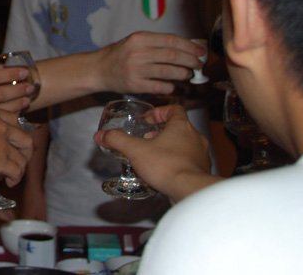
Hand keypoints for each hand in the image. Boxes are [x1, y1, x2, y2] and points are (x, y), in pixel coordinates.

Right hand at [0, 106, 32, 185]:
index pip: (15, 120)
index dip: (18, 133)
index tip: (15, 142)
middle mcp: (1, 125)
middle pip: (25, 139)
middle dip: (26, 152)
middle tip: (21, 159)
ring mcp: (3, 143)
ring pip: (22, 158)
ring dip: (21, 168)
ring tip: (14, 176)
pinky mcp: (1, 160)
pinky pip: (16, 171)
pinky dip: (16, 178)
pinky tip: (10, 182)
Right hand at [93, 104, 218, 203]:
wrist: (189, 191)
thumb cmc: (165, 166)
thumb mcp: (135, 150)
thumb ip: (117, 140)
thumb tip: (101, 135)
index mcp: (182, 127)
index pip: (175, 109)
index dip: (160, 111)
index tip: (148, 120)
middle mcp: (195, 138)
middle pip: (179, 128)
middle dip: (161, 132)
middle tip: (147, 140)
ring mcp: (201, 156)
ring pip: (185, 145)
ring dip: (169, 147)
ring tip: (153, 157)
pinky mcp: (201, 172)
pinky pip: (188, 162)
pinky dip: (176, 163)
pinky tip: (163, 172)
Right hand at [96, 32, 203, 95]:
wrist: (99, 69)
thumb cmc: (120, 55)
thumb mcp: (135, 42)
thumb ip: (156, 43)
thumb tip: (186, 48)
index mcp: (139, 38)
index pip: (171, 40)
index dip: (189, 46)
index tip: (200, 52)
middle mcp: (137, 52)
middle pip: (173, 56)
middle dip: (190, 61)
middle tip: (198, 65)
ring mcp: (136, 69)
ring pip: (168, 71)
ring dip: (183, 74)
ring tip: (188, 75)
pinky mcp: (134, 85)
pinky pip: (160, 86)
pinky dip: (170, 86)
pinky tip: (173, 85)